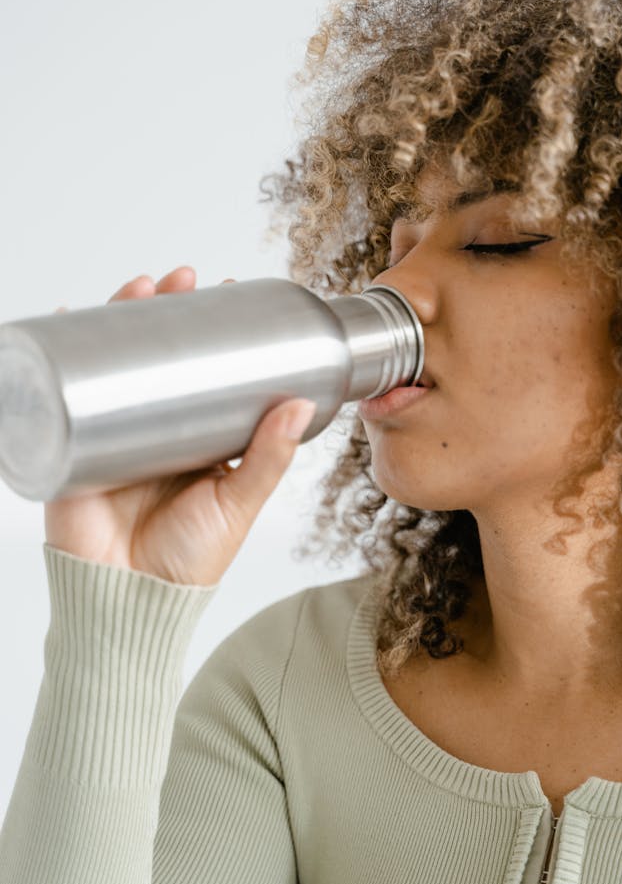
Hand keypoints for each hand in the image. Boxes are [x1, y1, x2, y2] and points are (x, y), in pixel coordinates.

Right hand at [43, 267, 315, 585]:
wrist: (129, 604)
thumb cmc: (189, 561)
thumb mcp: (237, 503)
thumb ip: (268, 459)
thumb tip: (299, 405)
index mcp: (194, 436)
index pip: (200, 368)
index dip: (209, 330)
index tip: (228, 292)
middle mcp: (153, 427)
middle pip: (154, 354)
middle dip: (165, 310)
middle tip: (184, 279)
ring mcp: (112, 433)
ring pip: (113, 363)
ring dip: (120, 318)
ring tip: (140, 287)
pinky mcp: (72, 446)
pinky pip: (62, 394)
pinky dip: (60, 355)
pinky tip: (69, 320)